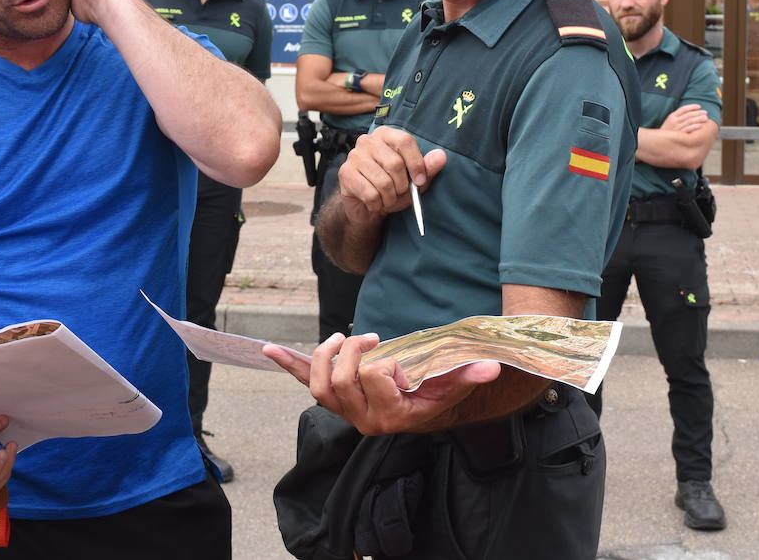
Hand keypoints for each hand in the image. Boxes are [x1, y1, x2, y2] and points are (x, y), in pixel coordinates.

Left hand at [263, 333, 499, 434]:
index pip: (375, 380)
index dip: (384, 363)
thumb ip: (469, 375)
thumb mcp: (453, 385)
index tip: (397, 361)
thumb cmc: (438, 395)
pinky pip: (306, 382)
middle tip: (369, 339)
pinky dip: (288, 364)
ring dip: (322, 357)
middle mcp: (364, 420)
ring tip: (339, 340)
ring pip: (319, 387)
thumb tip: (490, 367)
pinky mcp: (336, 400)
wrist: (423, 411)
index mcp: (391, 417)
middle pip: (340, 383)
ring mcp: (346, 412)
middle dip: (351, 354)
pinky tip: (267, 349)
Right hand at [337, 127, 446, 224]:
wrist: (367, 205)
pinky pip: (370, 194)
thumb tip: (441, 156)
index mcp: (386, 135)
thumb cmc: (392, 187)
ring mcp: (354, 156)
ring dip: (390, 198)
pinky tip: (375, 202)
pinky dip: (377, 204)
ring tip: (387, 198)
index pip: (404, 141)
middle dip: (402, 186)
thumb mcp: (414, 179)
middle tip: (399, 192)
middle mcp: (367, 141)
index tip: (420, 180)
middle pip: (395, 164)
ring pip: (383, 182)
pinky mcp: (345, 174)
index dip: (416, 163)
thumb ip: (428, 168)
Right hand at [660, 103, 708, 133]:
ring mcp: (676, 128)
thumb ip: (678, 117)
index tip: (699, 106)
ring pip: (689, 121)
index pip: (683, 109)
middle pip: (688, 115)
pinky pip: (688, 129)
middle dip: (698, 113)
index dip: (692, 107)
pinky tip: (700, 125)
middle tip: (705, 113)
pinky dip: (694, 127)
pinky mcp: (678, 135)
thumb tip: (690, 113)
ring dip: (698, 119)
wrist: (659, 143)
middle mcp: (674, 121)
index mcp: (671, 116)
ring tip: (705, 118)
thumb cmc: (667, 132)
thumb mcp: (669, 122)